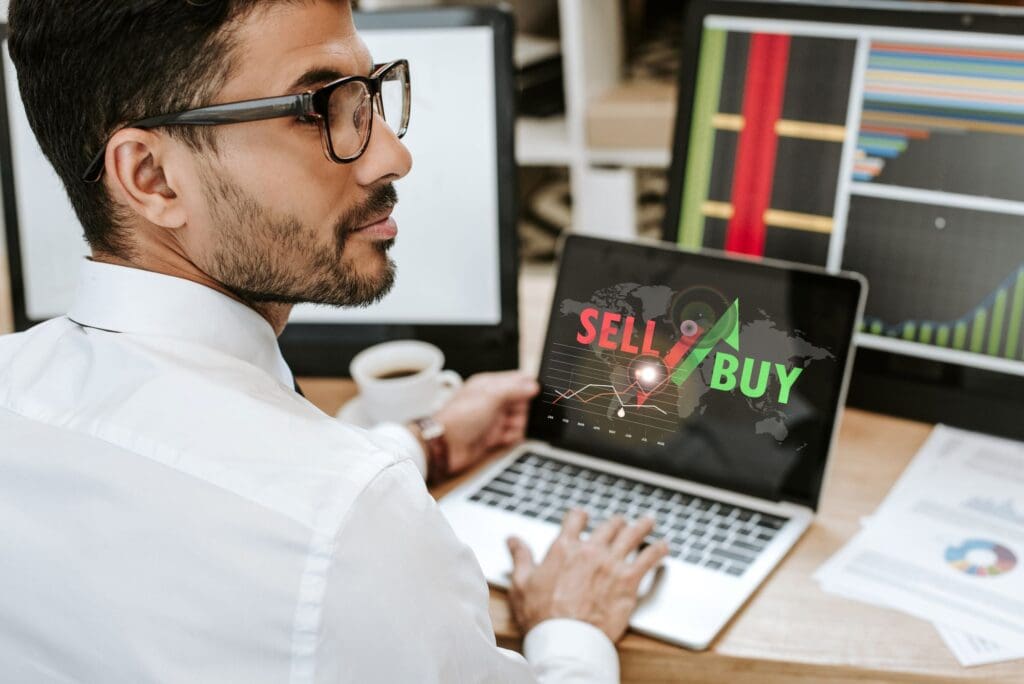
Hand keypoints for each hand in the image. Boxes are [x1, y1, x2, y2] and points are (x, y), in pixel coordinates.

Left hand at [431, 371, 538, 474]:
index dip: (526, 387)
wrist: (446, 446)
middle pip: (521, 402)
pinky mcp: (493, 436)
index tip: (533, 394)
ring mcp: (493, 419)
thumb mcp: (490, 396)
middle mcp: (492, 401)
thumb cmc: (459, 418)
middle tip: (511, 414)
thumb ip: (514, 389)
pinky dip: (511, 437)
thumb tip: (532, 386)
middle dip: (521, 410)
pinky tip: (502, 438)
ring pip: (518, 419)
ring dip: (516, 425)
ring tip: (504, 428)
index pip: (516, 380)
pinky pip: (512, 435)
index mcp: (489, 385)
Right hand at [506, 509, 669, 642]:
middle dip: (615, 522)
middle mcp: (590, 551)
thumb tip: (513, 540)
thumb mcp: (522, 583)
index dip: (580, 515)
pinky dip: (658, 550)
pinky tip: (664, 546)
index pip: (576, 519)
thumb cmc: (542, 616)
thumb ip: (521, 557)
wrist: (565, 640)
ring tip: (649, 521)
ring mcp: (611, 564)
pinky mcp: (628, 581)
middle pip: (609, 525)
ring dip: (642, 526)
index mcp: (564, 548)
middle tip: (621, 522)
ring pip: (632, 535)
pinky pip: (648, 558)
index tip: (583, 516)